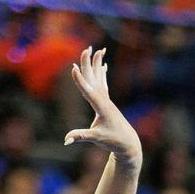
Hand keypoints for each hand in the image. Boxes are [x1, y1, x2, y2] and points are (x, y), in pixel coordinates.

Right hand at [62, 48, 143, 169]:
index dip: (80, 80)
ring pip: (99, 78)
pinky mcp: (108, 103)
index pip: (88, 91)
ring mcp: (107, 101)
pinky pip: (103, 84)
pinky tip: (103, 65)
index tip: (74, 67)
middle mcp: (104, 101)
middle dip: (89, 64)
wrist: (129, 145)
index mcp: (101, 107)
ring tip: (98, 50)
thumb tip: (66, 140)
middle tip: (86, 49)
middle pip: (94, 79)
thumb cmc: (113, 141)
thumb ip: (81, 137)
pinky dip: (102, 74)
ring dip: (97, 64)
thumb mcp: (96, 139)